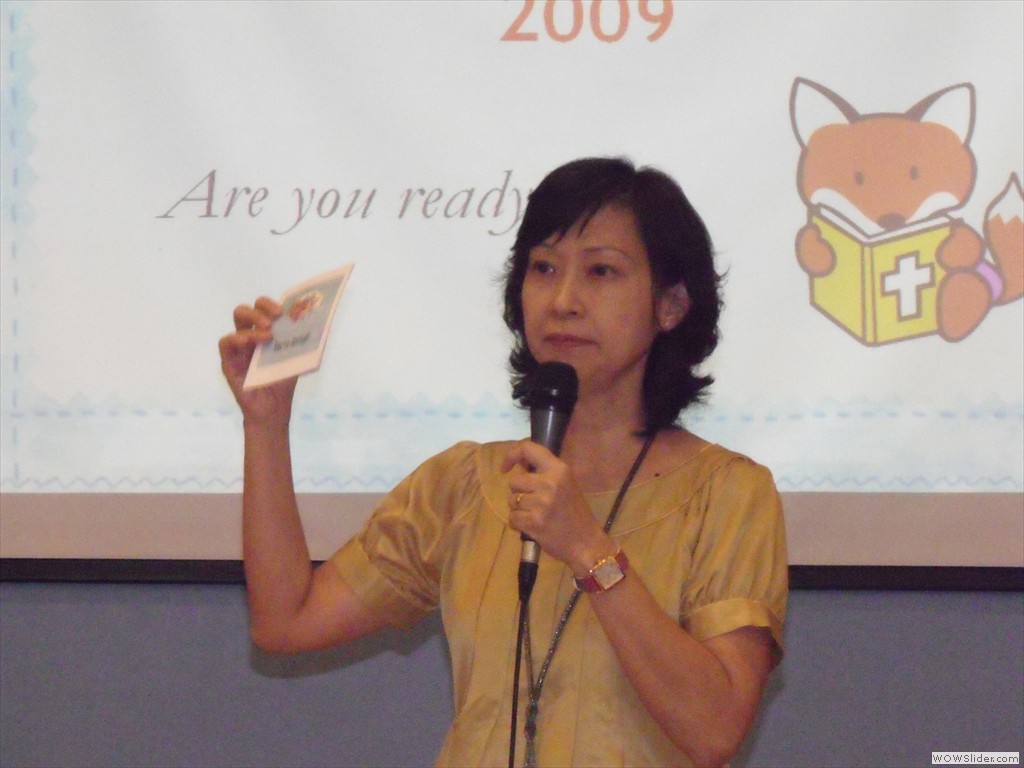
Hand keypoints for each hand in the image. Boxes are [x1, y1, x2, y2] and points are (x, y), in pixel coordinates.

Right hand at [218, 297, 297, 425]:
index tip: (285, 310)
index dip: (272, 304)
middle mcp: (250, 335)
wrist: (274, 407)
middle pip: (249, 309)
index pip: (264, 308)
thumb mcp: (295, 357)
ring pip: (237, 319)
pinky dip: (237, 338)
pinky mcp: (229, 361)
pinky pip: (226, 343)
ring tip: (268, 333)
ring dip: (253, 319)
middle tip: (276, 318)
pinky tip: (250, 342)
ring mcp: (239, 346)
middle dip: (262, 308)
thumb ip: (300, 339)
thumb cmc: (283, 380)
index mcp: (266, 331)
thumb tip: (314, 319)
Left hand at [501, 440, 610, 573]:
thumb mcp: (566, 484)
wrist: (586, 543)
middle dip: (519, 492)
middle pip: (514, 481)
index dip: (512, 455)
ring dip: (519, 509)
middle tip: (534, 502)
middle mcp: (549, 483)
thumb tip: (519, 464)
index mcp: (559, 469)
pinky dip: (518, 523)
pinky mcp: (533, 522)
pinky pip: (512, 518)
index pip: (528, 449)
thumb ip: (545, 473)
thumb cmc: (575, 513)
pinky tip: (533, 526)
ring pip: (511, 500)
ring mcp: (541, 503)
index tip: (506, 468)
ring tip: (536, 515)